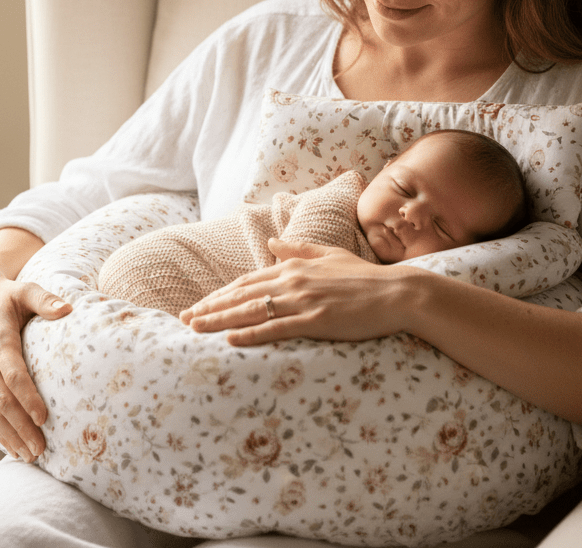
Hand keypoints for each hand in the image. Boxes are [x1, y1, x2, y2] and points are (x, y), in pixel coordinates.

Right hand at [0, 228, 69, 461]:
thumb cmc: (6, 295)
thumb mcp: (25, 290)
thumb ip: (46, 300)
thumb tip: (68, 309)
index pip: (13, 374)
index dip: (27, 397)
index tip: (44, 417)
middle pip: (2, 400)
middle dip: (21, 426)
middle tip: (41, 449)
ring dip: (10, 435)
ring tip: (31, 455)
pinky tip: (14, 447)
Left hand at [179, 238, 416, 344]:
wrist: (397, 292)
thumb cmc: (365, 277)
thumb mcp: (329, 255)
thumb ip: (298, 248)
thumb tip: (271, 242)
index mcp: (294, 267)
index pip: (246, 282)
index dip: (219, 294)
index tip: (199, 304)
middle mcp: (293, 281)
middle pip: (240, 296)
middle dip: (210, 308)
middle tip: (184, 320)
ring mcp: (303, 302)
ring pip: (251, 311)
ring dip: (219, 321)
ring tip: (195, 330)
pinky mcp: (315, 322)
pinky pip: (275, 329)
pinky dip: (250, 334)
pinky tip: (230, 341)